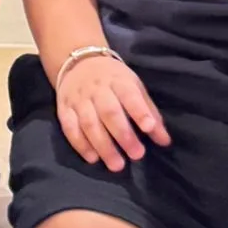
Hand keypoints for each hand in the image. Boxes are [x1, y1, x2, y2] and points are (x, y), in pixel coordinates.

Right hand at [55, 54, 168, 170]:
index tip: (149, 129)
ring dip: (103, 146)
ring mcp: (78, 98)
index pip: (129, 95)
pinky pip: (69, 127)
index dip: (139, 112)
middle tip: (137, 155)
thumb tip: (164, 141)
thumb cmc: (113, 79)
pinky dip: (80, 144)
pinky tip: (93, 158)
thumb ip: (149, 112)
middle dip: (123, 135)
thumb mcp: (134, 86)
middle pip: (109, 112)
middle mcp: (97, 89)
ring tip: (117, 165)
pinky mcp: (64, 108)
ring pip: (89, 123)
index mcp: (118, 80)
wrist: (79, 61)